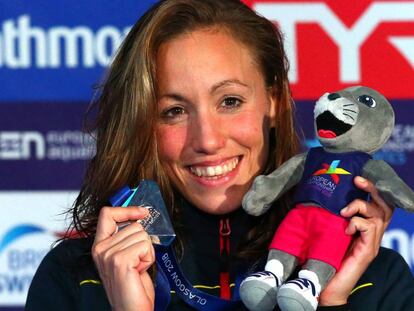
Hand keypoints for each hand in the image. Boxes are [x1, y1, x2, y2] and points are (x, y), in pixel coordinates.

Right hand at [92, 206, 154, 310]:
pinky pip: (145, 245)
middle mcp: (101, 249)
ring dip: (147, 252)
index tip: (142, 212)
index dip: (127, 209)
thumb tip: (141, 217)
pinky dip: (149, 258)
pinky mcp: (120, 261)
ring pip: (142, 234)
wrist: (132, 310)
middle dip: (143, 242)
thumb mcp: (127, 256)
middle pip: (134, 225)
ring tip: (138, 267)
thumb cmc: (133, 285)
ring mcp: (109, 255)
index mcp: (100, 245)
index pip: (107, 213)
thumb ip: (127, 238)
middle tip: (137, 262)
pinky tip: (140, 271)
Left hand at [319, 176, 393, 305]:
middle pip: (384, 206)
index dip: (371, 189)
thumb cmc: (326, 257)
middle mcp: (372, 234)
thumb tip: (323, 197)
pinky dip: (357, 222)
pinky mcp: (368, 251)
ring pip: (379, 214)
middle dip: (373, 190)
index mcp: (364, 228)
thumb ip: (333, 217)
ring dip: (361, 206)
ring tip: (344, 210)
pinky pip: (370, 228)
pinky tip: (345, 227)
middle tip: (358, 181)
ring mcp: (372, 243)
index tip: (357, 178)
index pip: (376, 204)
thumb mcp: (329, 231)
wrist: (327, 286)